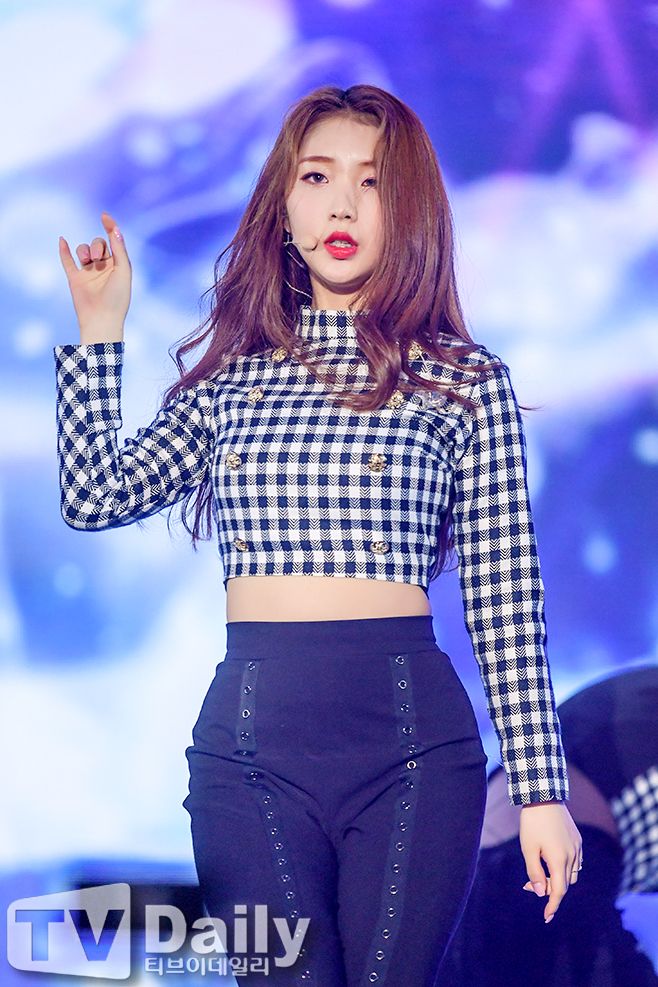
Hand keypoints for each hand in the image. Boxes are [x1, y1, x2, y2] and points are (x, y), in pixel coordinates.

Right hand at [59, 212, 130, 343]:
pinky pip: (67, 261)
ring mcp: (88, 272)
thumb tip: (115, 228)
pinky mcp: (75, 278)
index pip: (113, 240)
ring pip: (84, 250)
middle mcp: (103, 267)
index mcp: (118, 264)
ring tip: (88, 261)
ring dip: (85, 250)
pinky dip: (64, 250)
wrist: (101, 319)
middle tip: (98, 258)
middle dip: (98, 246)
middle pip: (98, 244)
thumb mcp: (123, 271)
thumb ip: (119, 249)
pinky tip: (62, 240)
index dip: (109, 226)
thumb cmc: (117, 297)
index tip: (104, 216)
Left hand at [519, 801, 581, 923]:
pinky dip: (566, 868)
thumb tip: (539, 893)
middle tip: (530, 885)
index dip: (552, 905)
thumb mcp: (528, 848)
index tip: (546, 917)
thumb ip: (534, 872)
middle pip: (565, 883)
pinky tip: (552, 862)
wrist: (544, 796)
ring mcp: (577, 847)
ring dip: (559, 879)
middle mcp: (572, 855)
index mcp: (559, 860)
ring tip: (541, 874)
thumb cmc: (532, 822)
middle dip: (550, 889)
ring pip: (572, 874)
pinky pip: (576, 862)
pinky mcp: (577, 839)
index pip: (559, 891)